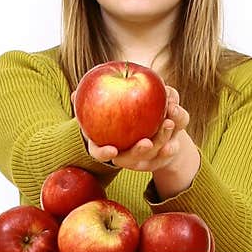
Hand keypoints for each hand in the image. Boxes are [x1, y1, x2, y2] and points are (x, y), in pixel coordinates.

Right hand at [71, 85, 190, 172]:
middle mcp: (125, 156)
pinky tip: (177, 129)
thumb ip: (86, 101)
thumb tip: (74, 94)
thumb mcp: (98, 105)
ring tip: (170, 124)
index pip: (100, 152)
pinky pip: (168, 150)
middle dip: (140, 151)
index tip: (112, 150)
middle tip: (147, 142)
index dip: (104, 153)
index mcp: (105, 146)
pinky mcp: (161, 152)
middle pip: (132, 157)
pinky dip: (172, 144)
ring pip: (153, 154)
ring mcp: (144, 158)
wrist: (136, 122)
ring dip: (161, 141)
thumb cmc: (110, 111)